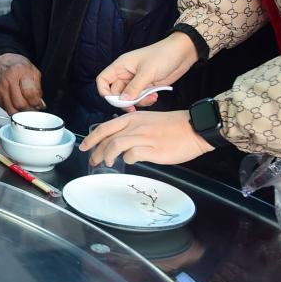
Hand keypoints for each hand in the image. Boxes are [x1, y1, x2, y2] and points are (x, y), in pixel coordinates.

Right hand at [0, 53, 44, 112]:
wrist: (0, 63)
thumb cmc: (17, 66)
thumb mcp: (33, 71)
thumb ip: (38, 88)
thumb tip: (40, 103)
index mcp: (19, 71)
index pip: (29, 93)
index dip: (37, 102)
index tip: (39, 104)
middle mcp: (7, 80)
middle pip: (20, 104)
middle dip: (29, 110)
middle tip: (34, 108)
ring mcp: (0, 88)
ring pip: (12, 110)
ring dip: (21, 113)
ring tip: (27, 108)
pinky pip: (6, 109)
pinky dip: (14, 110)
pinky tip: (18, 105)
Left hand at [79, 110, 213, 165]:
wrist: (194, 128)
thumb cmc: (173, 126)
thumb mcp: (147, 120)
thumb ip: (132, 129)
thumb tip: (119, 142)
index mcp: (132, 118)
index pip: (105, 127)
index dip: (92, 138)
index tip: (85, 147)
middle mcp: (135, 126)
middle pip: (107, 138)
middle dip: (96, 151)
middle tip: (93, 160)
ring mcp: (144, 137)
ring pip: (116, 146)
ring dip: (108, 156)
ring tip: (108, 163)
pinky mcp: (154, 150)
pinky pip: (133, 155)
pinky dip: (128, 160)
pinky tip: (131, 161)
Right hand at [96, 32, 197, 108]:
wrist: (182, 53)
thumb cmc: (163, 55)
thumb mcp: (147, 72)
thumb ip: (134, 88)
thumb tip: (122, 101)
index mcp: (121, 66)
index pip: (103, 80)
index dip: (104, 91)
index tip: (114, 101)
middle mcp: (126, 74)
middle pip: (116, 92)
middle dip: (125, 101)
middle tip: (134, 106)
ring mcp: (136, 80)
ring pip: (129, 97)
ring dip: (139, 101)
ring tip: (151, 97)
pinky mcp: (147, 85)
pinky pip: (141, 97)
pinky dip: (146, 100)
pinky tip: (155, 95)